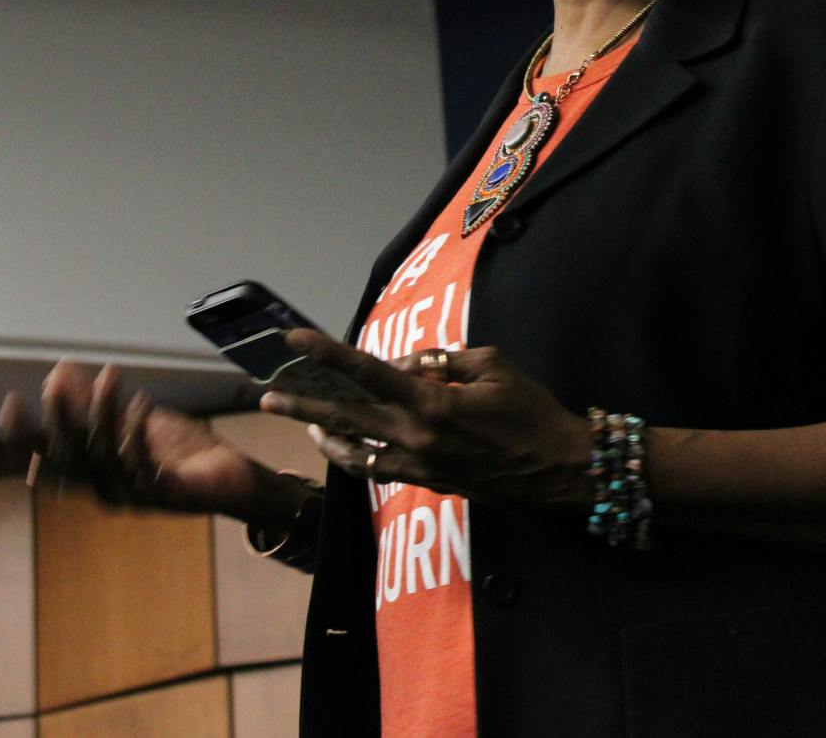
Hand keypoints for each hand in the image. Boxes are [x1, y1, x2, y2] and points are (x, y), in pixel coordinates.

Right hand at [0, 359, 265, 520]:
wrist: (231, 479)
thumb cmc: (177, 453)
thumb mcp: (132, 420)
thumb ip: (94, 401)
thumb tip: (57, 371)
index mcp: (98, 475)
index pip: (51, 460)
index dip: (26, 438)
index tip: (10, 404)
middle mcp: (111, 490)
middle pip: (73, 461)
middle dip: (60, 422)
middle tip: (53, 386)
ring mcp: (138, 497)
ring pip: (108, 459)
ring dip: (105, 415)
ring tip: (108, 376)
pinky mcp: (169, 496)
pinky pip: (147, 467)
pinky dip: (140, 433)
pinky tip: (141, 404)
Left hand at [259, 330, 592, 507]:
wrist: (559, 469)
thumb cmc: (531, 410)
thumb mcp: (492, 364)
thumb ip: (441, 362)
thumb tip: (405, 365)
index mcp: (432, 402)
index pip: (368, 371)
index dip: (327, 354)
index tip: (295, 341)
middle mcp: (416, 437)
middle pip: (346, 418)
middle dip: (302, 406)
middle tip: (266, 397)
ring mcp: (419, 466)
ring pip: (355, 451)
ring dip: (325, 434)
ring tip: (304, 420)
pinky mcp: (427, 484)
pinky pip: (378, 470)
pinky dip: (356, 456)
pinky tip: (344, 445)